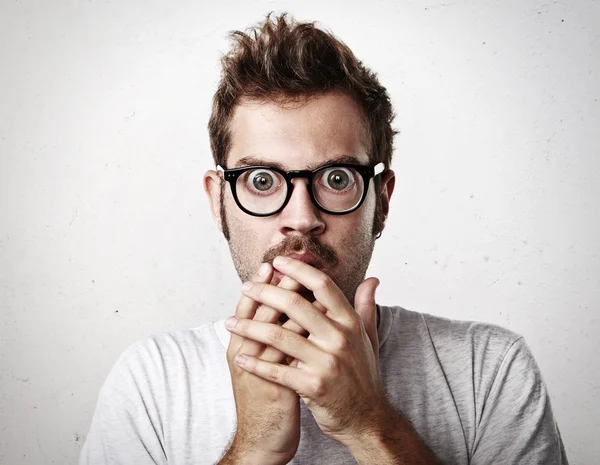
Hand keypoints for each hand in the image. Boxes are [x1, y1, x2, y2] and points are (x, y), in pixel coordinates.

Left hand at [225, 256, 387, 447]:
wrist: (366, 419)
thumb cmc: (362, 375)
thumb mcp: (368, 338)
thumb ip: (366, 306)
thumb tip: (372, 279)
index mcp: (350, 322)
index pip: (323, 286)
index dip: (298, 271)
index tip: (277, 262)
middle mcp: (340, 338)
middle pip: (296, 304)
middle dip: (265, 292)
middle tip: (246, 286)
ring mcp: (326, 362)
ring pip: (279, 336)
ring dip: (249, 327)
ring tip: (230, 323)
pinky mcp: (314, 386)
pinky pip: (277, 370)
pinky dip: (255, 364)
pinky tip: (239, 357)